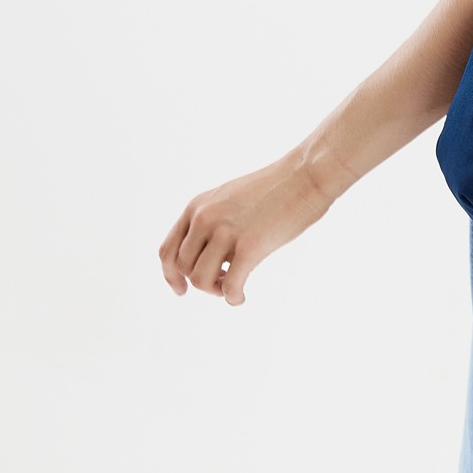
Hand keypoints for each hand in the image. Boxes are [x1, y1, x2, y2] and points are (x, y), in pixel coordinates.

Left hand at [158, 150, 332, 306]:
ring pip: (200, 280)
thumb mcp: (229, 198)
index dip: (170, 276)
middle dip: (200, 281)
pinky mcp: (250, 246)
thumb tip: (207, 253)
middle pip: (184, 268)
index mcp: (197, 207)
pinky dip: (232, 298)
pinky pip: (230, 286)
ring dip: (215, 290)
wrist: (305, 175)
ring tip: (232, 285)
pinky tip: (242, 296)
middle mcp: (205, 218)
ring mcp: (226, 232)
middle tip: (222, 281)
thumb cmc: (274, 188)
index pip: (167, 251)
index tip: (182, 289)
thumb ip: (212, 220)